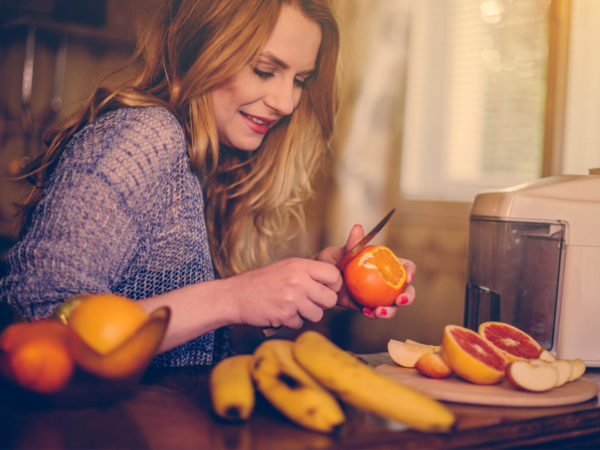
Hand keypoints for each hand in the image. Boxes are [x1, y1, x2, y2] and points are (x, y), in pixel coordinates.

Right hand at [226, 258, 342, 328]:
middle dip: (322, 304)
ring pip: (318, 314)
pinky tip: (281, 312)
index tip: (327, 289)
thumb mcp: (285, 267)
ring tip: (292, 307)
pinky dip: (292, 321)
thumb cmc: (260, 282)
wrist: (235, 296)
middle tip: (309, 301)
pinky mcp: (285, 315)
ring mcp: (292, 298)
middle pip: (330, 299)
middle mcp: (298, 281)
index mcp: (300, 266)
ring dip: (306, 314)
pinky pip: (300, 323)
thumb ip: (307, 272)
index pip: (333, 275)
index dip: (333, 285)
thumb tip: (330, 281)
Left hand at [316, 224, 416, 319]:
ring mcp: (375, 296)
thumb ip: (351, 244)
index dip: (410, 272)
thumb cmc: (331, 261)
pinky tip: (367, 312)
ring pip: (392, 306)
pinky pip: (373, 313)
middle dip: (407, 297)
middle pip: (405, 290)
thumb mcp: (341, 252)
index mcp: (384, 265)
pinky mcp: (365, 307)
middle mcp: (384, 281)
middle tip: (399, 301)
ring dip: (390, 311)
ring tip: (379, 311)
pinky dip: (373, 314)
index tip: (408, 277)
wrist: (317, 278)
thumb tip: (358, 228)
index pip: (404, 267)